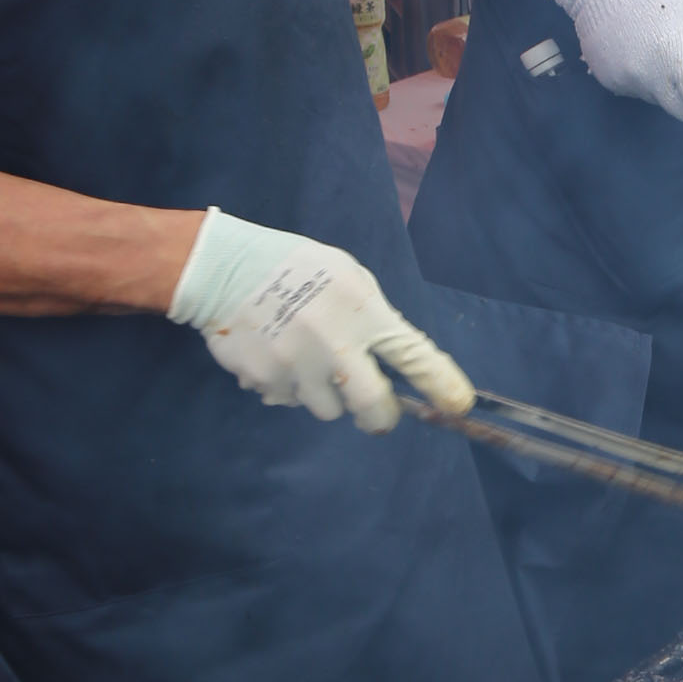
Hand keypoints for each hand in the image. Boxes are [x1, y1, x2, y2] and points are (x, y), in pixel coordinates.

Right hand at [168, 212, 471, 432]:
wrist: (223, 269)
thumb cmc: (295, 266)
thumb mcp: (346, 276)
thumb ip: (372, 316)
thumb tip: (390, 361)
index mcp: (363, 311)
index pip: (412, 354)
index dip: (439, 383)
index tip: (458, 404)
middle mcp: (335, 344)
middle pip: (373, 407)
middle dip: (379, 415)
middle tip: (375, 410)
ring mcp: (299, 367)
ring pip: (328, 409)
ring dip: (324, 394)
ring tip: (305, 360)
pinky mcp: (267, 382)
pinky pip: (288, 401)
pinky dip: (287, 386)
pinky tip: (275, 355)